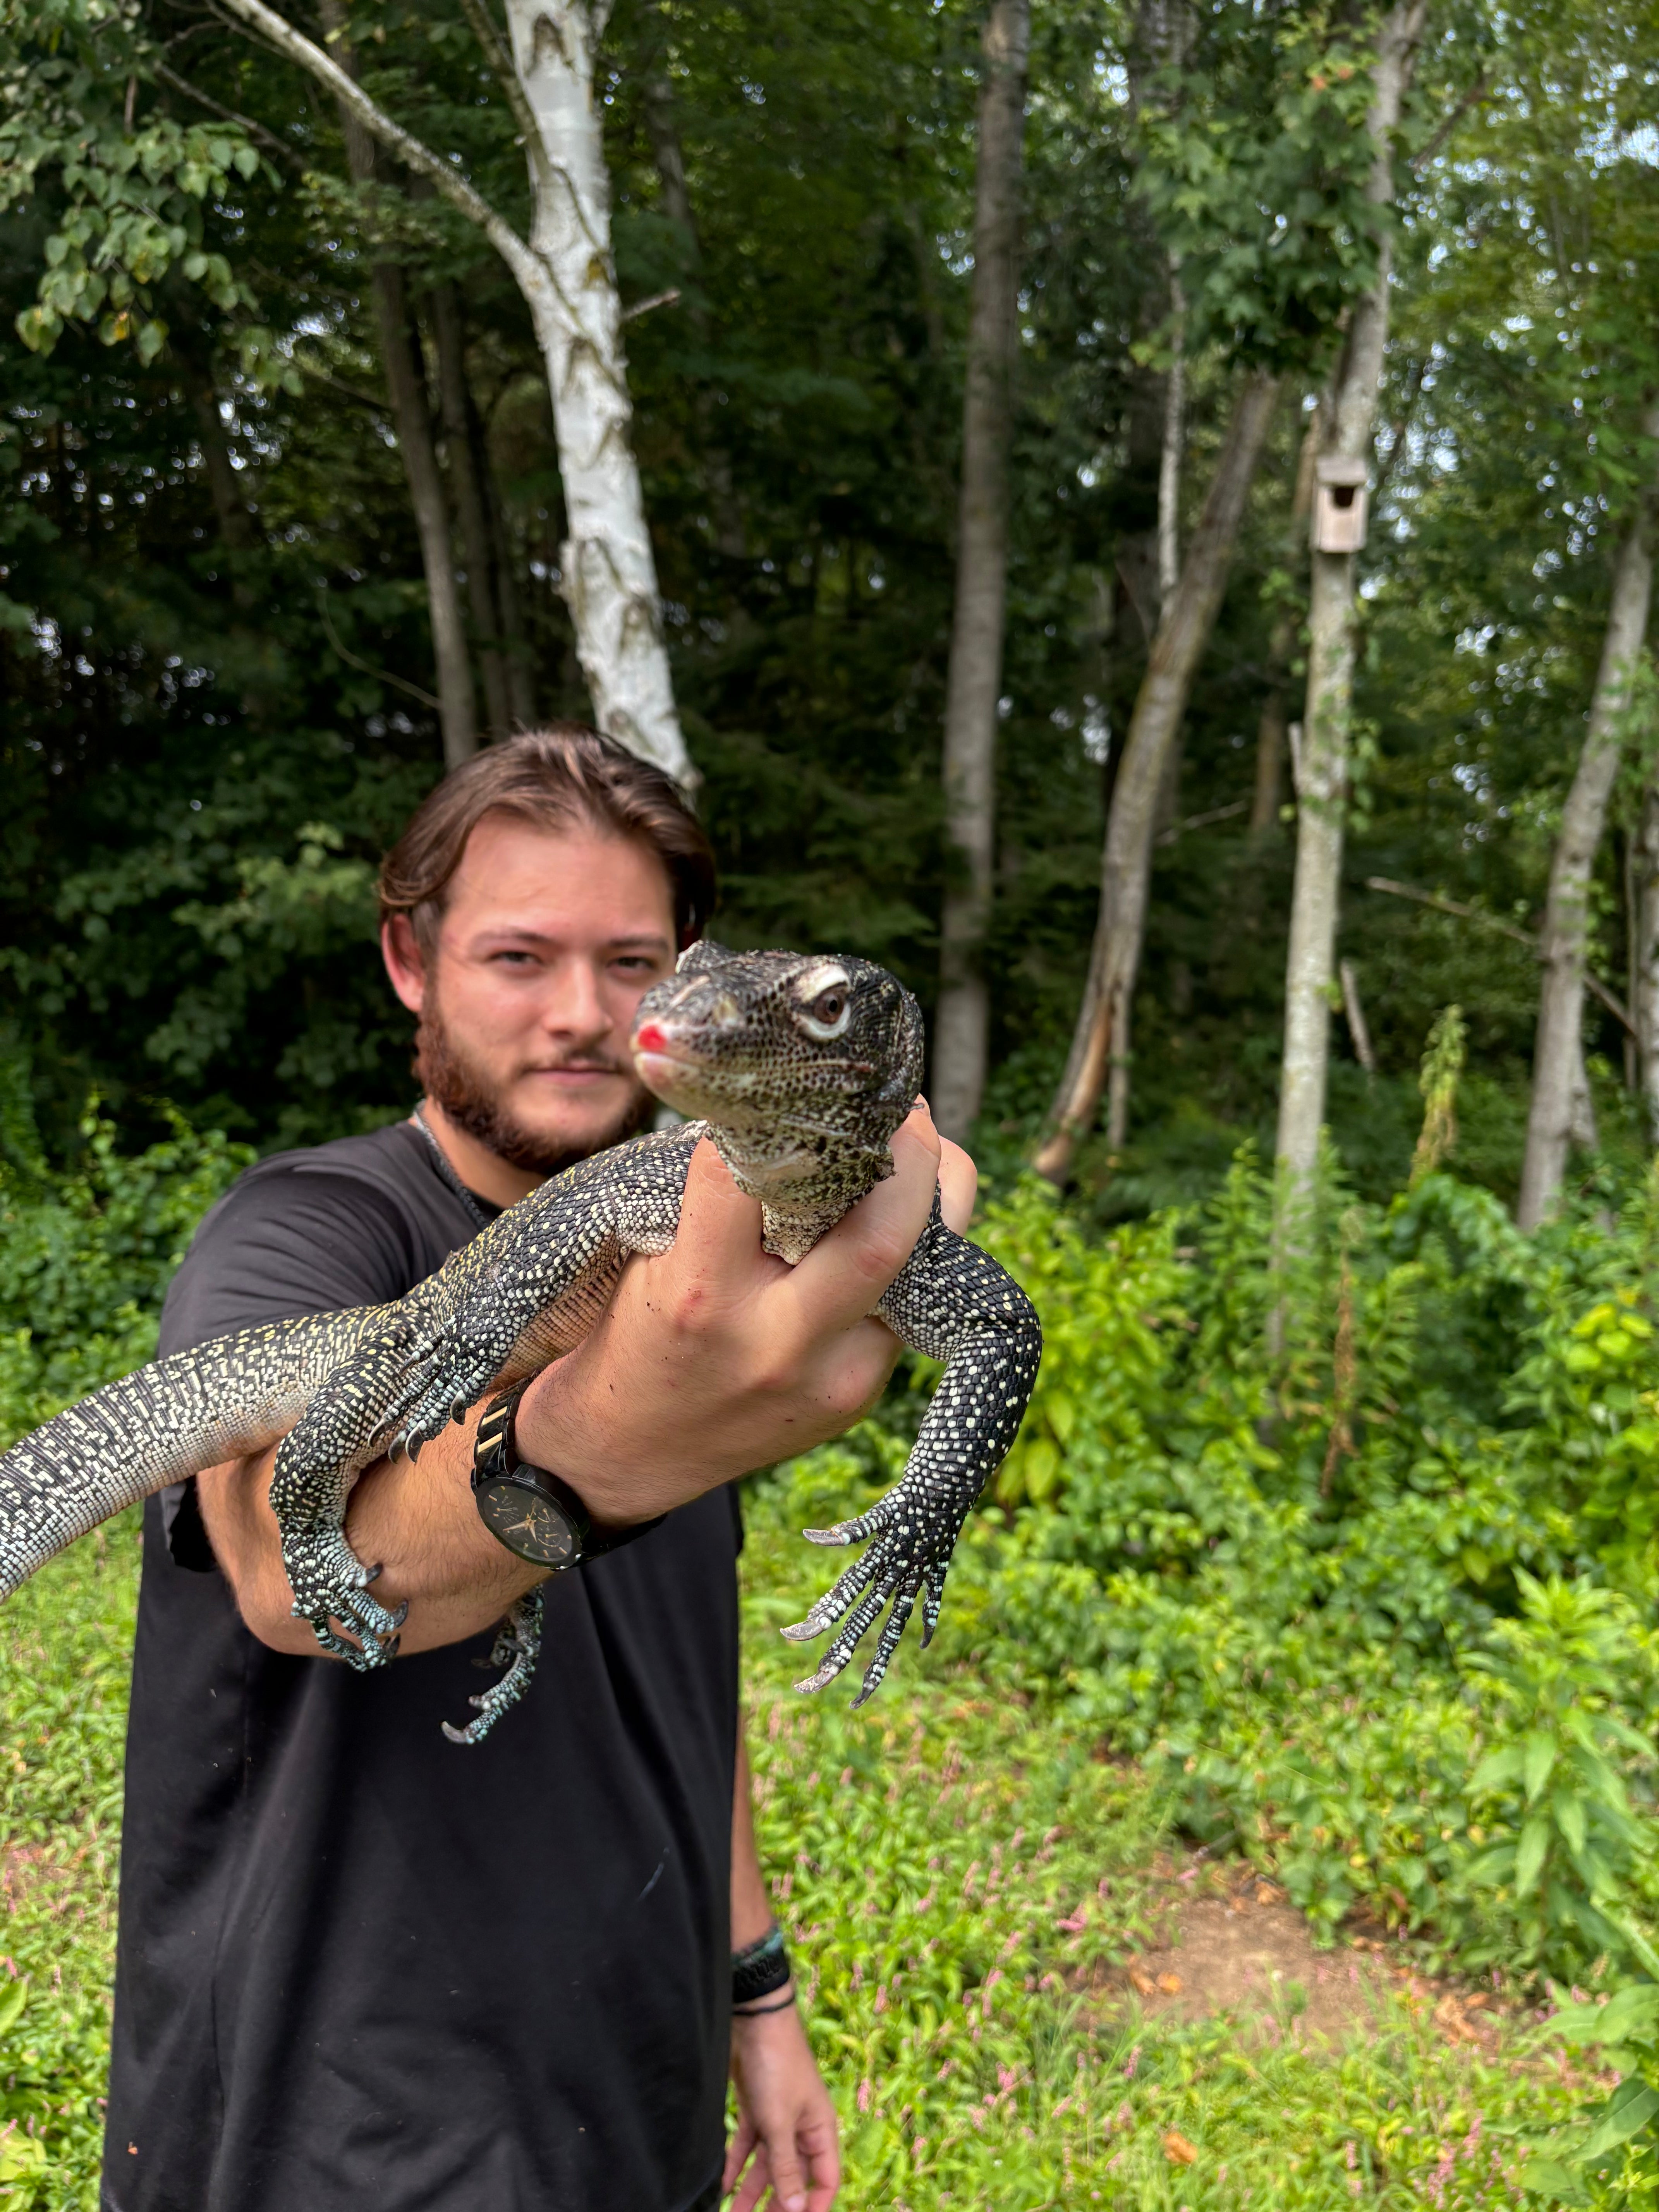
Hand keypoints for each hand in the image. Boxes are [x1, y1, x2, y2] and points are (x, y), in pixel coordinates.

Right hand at [517, 1102, 975, 1522]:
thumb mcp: (649, 1254)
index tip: (803, 1079)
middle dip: (911, 1155)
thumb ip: (720, 1196)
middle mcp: (773, 1343)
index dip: (780, 1113)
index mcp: (698, 1295)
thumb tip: (796, 1110)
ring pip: (922, 1268)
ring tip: (917, 1152)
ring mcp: (830, 1380)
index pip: (751, 1172)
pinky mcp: (859, 1397)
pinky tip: (896, 1220)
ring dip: (933, 1198)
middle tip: (908, 1107)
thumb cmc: (635, 1331)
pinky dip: (910, 1252)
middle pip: (880, 1233)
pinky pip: (910, 1304)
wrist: (629, 1453)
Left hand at [724, 2000, 839, 2211]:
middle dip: (778, 2203)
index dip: (813, 2206)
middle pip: (793, 2177)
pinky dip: (736, 2166)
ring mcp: (777, 2119)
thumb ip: (786, 2167)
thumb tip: (797, 2208)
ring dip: (752, 2191)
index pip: (824, 2180)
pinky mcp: (755, 2109)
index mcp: (820, 2131)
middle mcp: (802, 2128)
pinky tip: (722, 2186)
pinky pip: (748, 2147)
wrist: (753, 2019)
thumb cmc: (776, 2067)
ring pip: (767, 2165)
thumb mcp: (780, 2122)